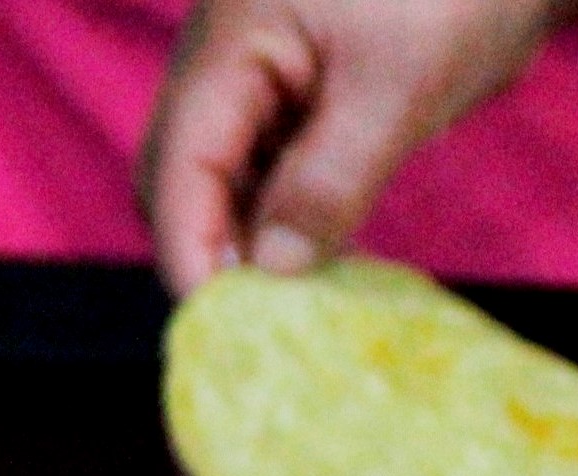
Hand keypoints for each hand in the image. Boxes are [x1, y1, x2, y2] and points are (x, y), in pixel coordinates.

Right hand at [144, 0, 577, 294]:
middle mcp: (227, 56)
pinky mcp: (299, 95)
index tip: (224, 332)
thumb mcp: (398, 90)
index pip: (179, 161)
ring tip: (294, 315)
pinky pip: (267, 170)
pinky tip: (320, 267)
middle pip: (181, 174)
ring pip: (223, 179)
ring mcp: (261, 76)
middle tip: (259, 335)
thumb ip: (329, 180)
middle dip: (207, 253)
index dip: (191, 250)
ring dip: (248, 245)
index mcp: (232, 38)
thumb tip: (271, 270)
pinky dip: (284, 222)